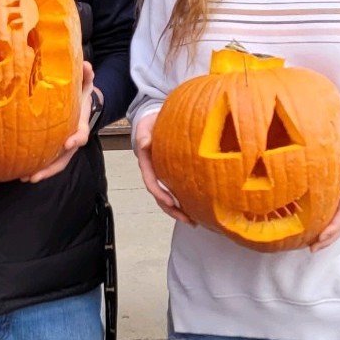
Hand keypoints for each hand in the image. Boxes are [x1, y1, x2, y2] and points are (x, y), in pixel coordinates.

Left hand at [24, 61, 97, 182]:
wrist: (80, 102)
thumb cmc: (79, 93)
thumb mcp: (84, 83)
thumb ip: (86, 75)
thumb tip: (86, 65)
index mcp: (80, 124)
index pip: (81, 134)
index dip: (76, 139)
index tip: (68, 143)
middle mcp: (72, 139)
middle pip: (64, 158)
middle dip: (51, 168)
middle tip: (35, 175)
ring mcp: (63, 146)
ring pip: (55, 163)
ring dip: (41, 172)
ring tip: (25, 178)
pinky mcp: (53, 148)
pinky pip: (46, 160)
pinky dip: (36, 167)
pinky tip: (20, 173)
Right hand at [132, 110, 193, 224]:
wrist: (153, 119)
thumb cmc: (149, 124)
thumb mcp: (144, 127)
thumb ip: (144, 135)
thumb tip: (145, 143)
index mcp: (146, 164)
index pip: (151, 183)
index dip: (161, 195)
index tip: (172, 203)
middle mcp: (153, 173)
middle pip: (160, 197)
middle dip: (172, 210)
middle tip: (187, 220)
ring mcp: (162, 175)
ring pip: (168, 198)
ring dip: (178, 211)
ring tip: (193, 220)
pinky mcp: (170, 174)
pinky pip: (176, 190)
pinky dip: (184, 200)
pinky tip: (196, 207)